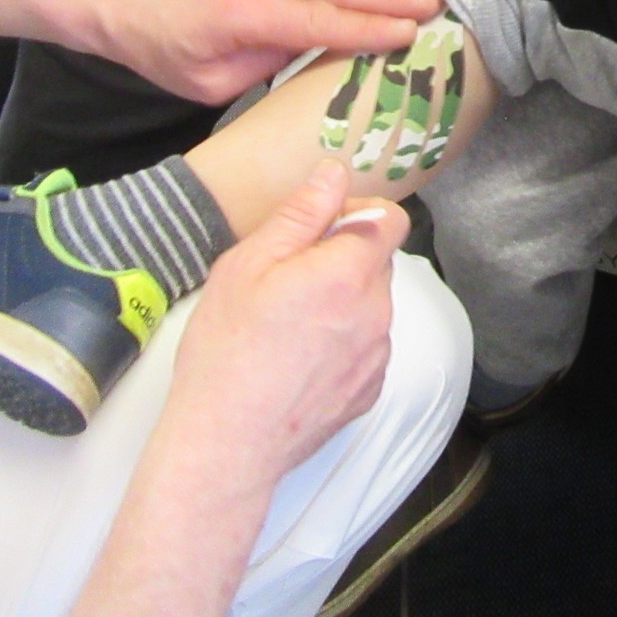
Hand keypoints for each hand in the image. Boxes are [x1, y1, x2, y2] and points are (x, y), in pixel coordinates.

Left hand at [96, 0, 441, 102]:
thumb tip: (309, 55)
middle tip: (434, 4)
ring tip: (417, 3)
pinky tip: (370, 3)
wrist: (126, 1)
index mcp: (248, 14)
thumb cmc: (165, 52)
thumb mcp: (213, 83)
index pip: (322, 24)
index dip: (369, 31)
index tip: (410, 34)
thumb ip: (265, 68)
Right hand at [159, 160, 408, 486]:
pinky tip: (298, 359)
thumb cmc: (227, 349)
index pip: (390, 219)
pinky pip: (366, 346)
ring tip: (287, 326)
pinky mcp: (370, 389)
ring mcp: (377, 356)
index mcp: (348, 273)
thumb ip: (301, 214)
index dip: (358, 214)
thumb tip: (334, 173)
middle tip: (287, 280)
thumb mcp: (248, 264)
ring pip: (371, 305)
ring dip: (342, 302)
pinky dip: (342, 342)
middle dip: (342, 259)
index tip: (322, 228)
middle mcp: (376, 312)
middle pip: (377, 263)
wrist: (226, 442)